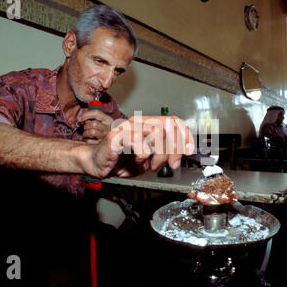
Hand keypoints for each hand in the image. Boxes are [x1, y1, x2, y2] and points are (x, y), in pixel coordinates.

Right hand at [78, 116, 194, 178]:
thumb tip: (185, 151)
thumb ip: (166, 153)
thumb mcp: (151, 159)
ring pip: (158, 134)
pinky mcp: (118, 136)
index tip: (189, 151)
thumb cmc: (122, 161)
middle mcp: (139, 121)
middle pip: (169, 126)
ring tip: (150, 165)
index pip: (174, 121)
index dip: (185, 135)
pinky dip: (143, 158)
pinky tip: (135, 161)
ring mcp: (128, 127)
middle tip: (172, 165)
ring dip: (159, 156)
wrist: (97, 164)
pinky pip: (142, 146)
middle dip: (174, 149)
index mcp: (148, 124)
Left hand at [79, 109, 112, 143]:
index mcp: (108, 119)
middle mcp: (108, 128)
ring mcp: (105, 136)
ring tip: (86, 133)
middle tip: (85, 127)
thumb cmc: (102, 128)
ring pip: (92, 132)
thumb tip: (80, 119)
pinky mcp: (101, 143)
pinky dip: (86, 139)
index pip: (96, 113)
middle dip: (86, 125)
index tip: (80, 118)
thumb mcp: (101, 120)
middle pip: (94, 124)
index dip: (86, 114)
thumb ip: (92, 117)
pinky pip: (90, 141)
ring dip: (85, 132)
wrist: (111, 140)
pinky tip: (88, 138)